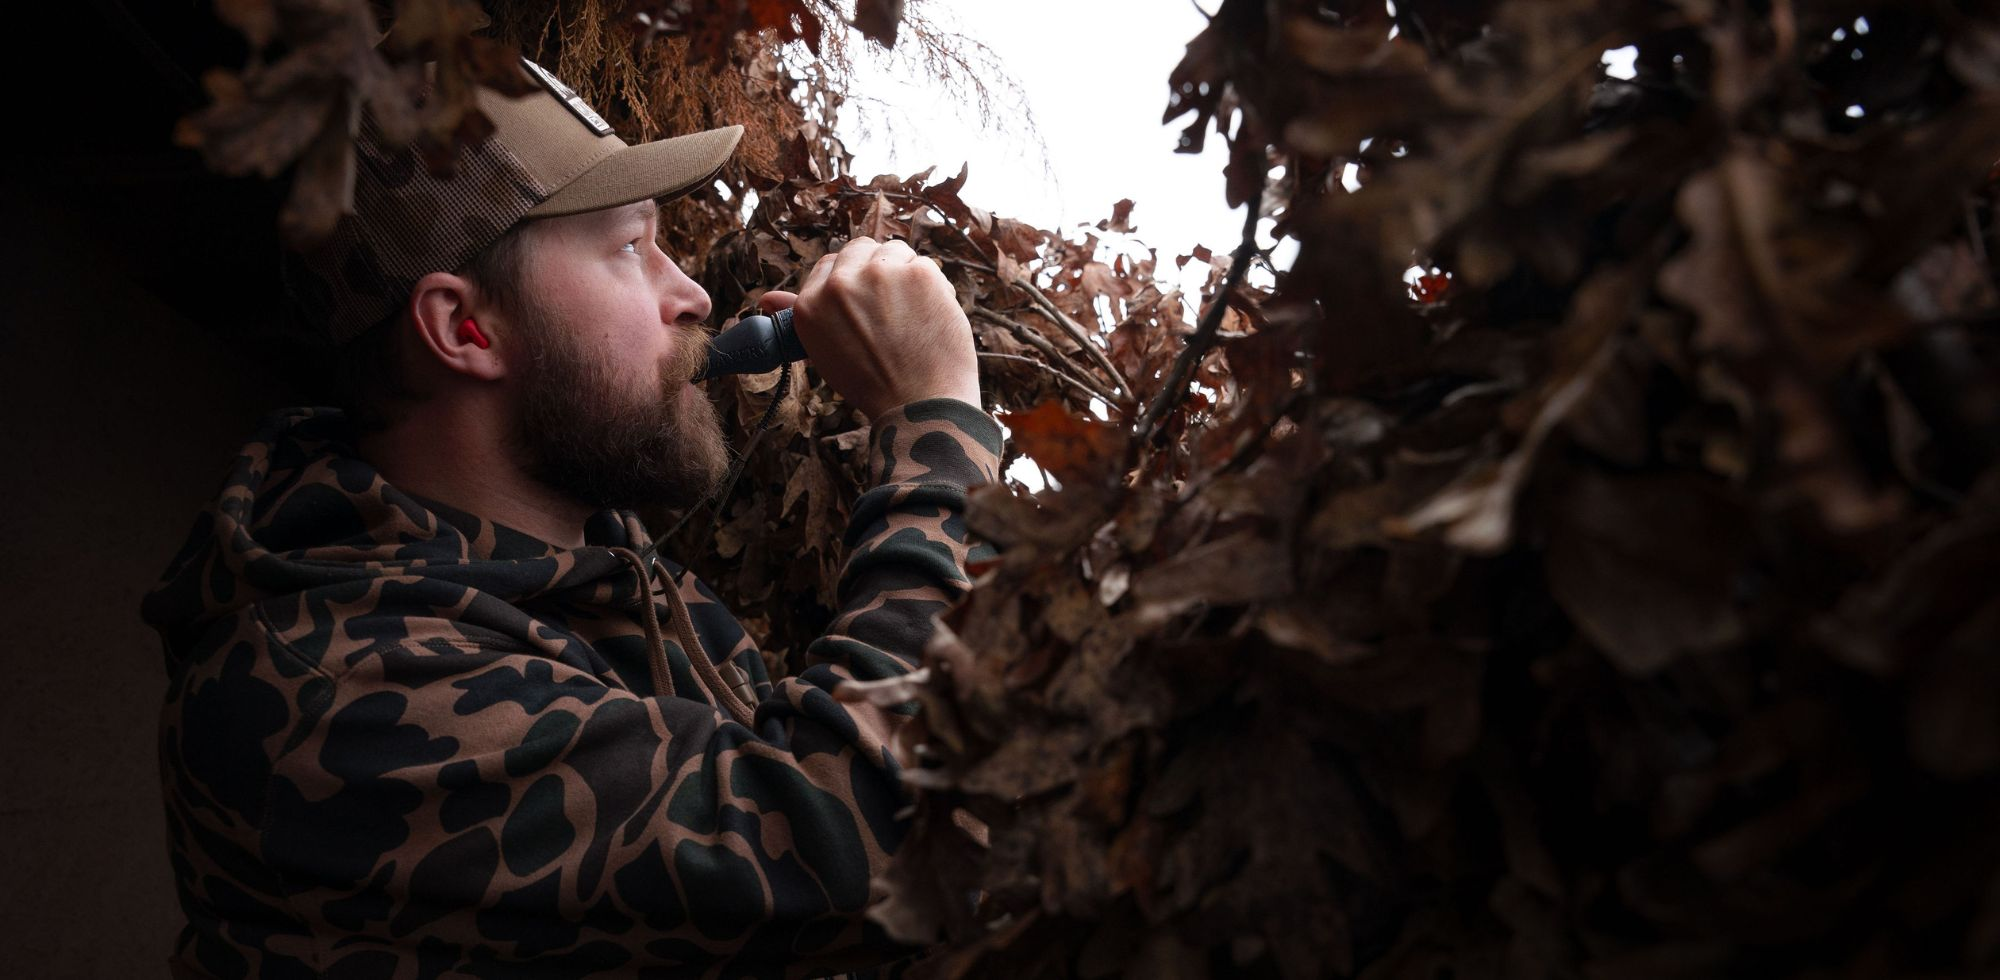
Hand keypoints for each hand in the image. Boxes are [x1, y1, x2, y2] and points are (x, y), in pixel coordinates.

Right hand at [772, 237, 979, 418]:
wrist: (919, 404)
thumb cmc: (873, 384)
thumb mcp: (824, 352)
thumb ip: (798, 317)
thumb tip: (766, 300)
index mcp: (810, 304)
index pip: (830, 265)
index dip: (852, 281)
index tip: (866, 299)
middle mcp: (838, 284)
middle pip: (860, 250)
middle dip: (876, 269)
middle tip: (892, 304)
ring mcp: (879, 274)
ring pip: (894, 250)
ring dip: (904, 272)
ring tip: (912, 311)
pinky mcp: (918, 273)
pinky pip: (924, 263)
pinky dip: (932, 286)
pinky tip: (932, 313)